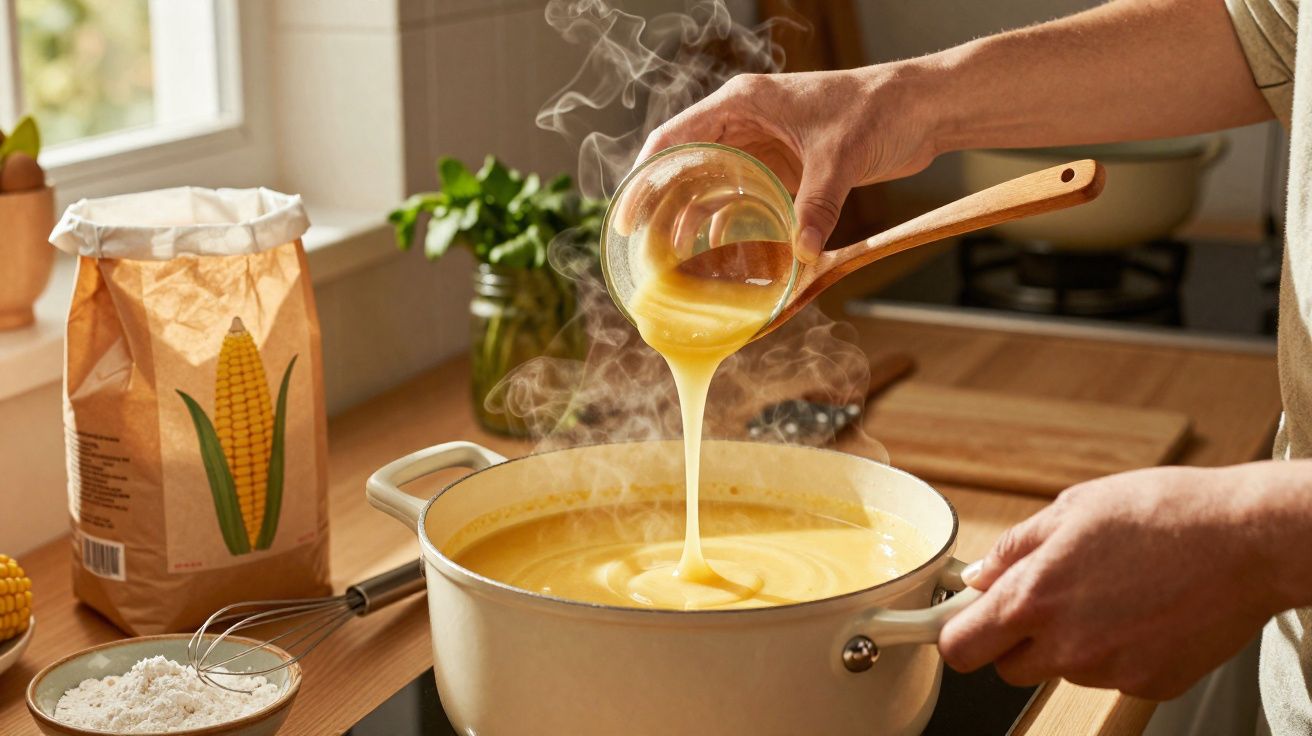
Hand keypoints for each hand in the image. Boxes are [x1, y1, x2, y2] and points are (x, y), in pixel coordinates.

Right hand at [636, 67, 937, 262]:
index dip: (645, 177)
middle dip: (663, 207)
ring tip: (675, 259)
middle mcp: (744, 121)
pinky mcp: (783, 164)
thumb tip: (802, 255)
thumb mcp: (840, 158)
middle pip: (685, 165)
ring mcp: (762, 143)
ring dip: (694, 218)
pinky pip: (743, 195)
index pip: (674, 138)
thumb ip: (817, 205)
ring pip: (711, 183)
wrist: (920, 107)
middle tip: (644, 249)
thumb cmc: (878, 110)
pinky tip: (719, 252)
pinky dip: (730, 221)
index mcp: (742, 103)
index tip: (628, 216)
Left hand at [939, 462, 1311, 699]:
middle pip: (1007, 667)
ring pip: (1062, 668)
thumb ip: (1014, 549)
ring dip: (1071, 641)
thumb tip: (979, 576)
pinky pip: (1111, 674)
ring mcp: (1108, 672)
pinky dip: (1118, 650)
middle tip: (1046, 598)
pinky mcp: (1148, 684)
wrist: (1246, 539)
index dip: (955, 635)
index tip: (958, 623)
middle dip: (1014, 639)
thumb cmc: (1164, 513)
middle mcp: (1066, 645)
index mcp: (1034, 597)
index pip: (961, 647)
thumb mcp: (1071, 509)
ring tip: (1111, 591)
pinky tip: (1142, 610)